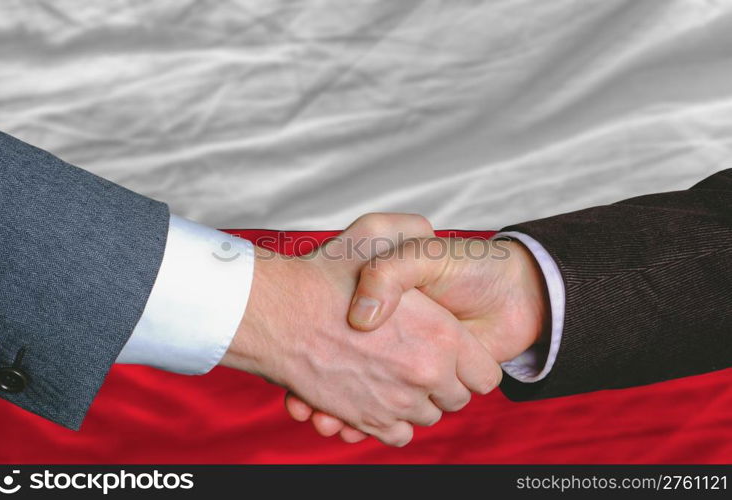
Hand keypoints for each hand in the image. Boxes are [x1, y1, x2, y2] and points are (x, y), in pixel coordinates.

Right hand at [220, 215, 500, 446]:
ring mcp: (395, 404)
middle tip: (417, 356)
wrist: (271, 313)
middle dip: (443, 382)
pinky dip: (392, 422)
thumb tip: (434, 244)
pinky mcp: (367, 421)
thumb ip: (416, 232)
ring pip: (426, 417)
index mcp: (441, 335)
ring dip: (416, 401)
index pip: (484, 373)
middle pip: (456, 399)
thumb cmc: (323, 273)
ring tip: (393, 372)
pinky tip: (378, 396)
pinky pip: (398, 435)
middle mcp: (424, 374)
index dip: (471, 362)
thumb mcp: (378, 230)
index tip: (452, 350)